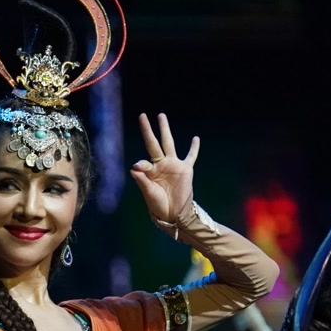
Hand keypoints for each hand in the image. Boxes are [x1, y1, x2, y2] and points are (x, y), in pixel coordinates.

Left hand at [130, 112, 198, 226]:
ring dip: (165, 130)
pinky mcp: (186, 169)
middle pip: (153, 143)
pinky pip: (191, 156)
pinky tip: (195, 138)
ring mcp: (173, 165)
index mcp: (149, 172)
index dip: (141, 164)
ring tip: (161, 116)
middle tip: (142, 116)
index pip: (143, 162)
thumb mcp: (148, 193)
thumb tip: (134, 166)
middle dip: (148, 130)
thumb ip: (142, 180)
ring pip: (169, 143)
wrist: (174, 214)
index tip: (139, 167)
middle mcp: (160, 165)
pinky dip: (193, 148)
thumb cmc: (158, 205)